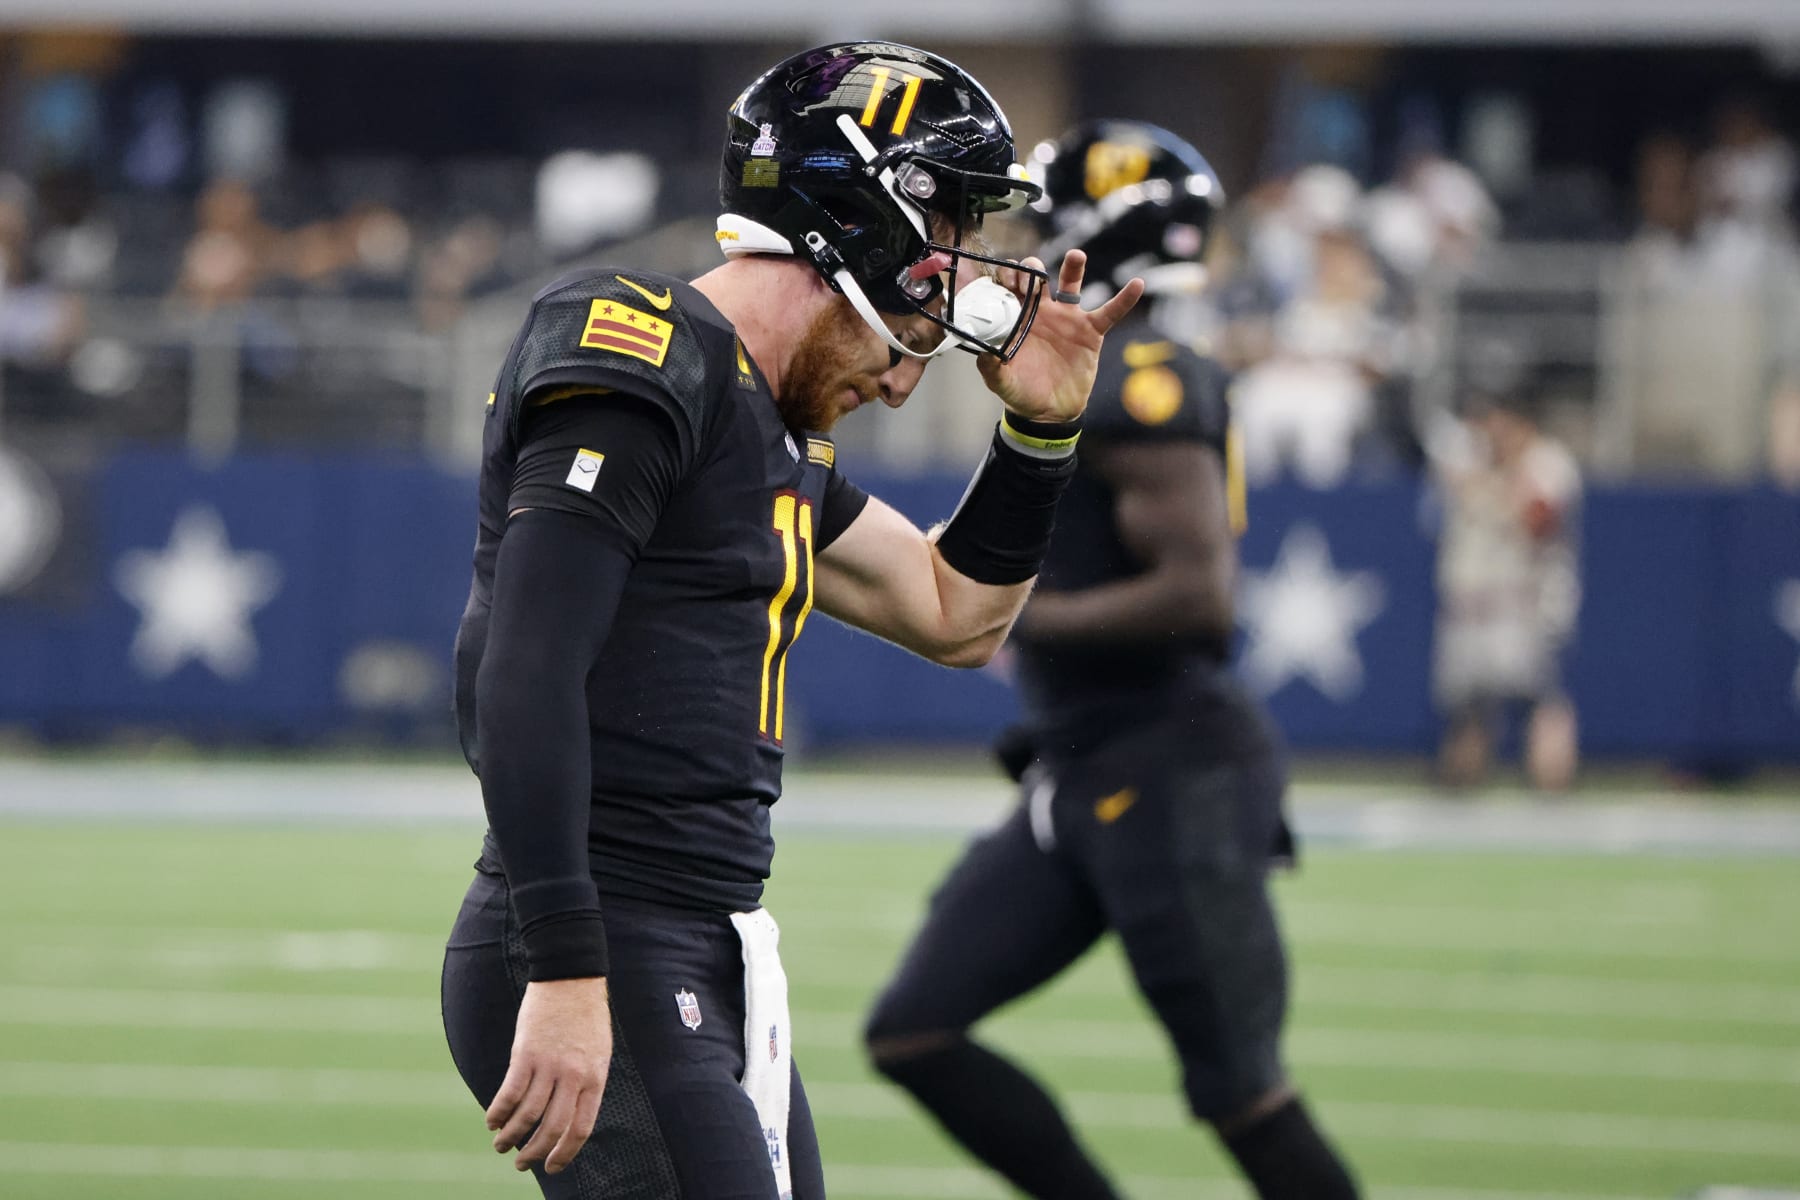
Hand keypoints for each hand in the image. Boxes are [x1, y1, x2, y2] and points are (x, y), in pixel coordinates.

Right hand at [487, 977, 611, 1174]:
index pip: (580, 1128)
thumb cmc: (586, 1015)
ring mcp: (549, 1064)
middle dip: (534, 1153)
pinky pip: (510, 1092)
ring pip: (528, 1114)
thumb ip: (586, 1083)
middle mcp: (573, 1076)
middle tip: (520, 1164)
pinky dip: (499, 1111)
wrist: (571, 977)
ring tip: (500, 1145)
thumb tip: (569, 1116)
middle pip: (552, 1128)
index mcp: (595, 1078)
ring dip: (511, 1136)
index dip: (564, 1154)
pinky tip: (492, 1120)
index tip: (551, 1167)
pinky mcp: (526, 1052)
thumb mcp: (598, 1052)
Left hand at [977, 250, 1143, 423]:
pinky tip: (1136, 284)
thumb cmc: (1021, 391)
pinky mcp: (1091, 332)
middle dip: (1033, 271)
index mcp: (1018, 318)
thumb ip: (990, 365)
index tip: (1007, 278)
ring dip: (1074, 267)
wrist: (1049, 412)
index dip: (1008, 278)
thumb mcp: (1000, 381)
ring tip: (1076, 256)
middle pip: (1038, 278)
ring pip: (1071, 284)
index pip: (1010, 288)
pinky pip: (1110, 312)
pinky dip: (1124, 299)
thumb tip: (982, 351)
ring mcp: (1067, 319)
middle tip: (1031, 276)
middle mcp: (1041, 311)